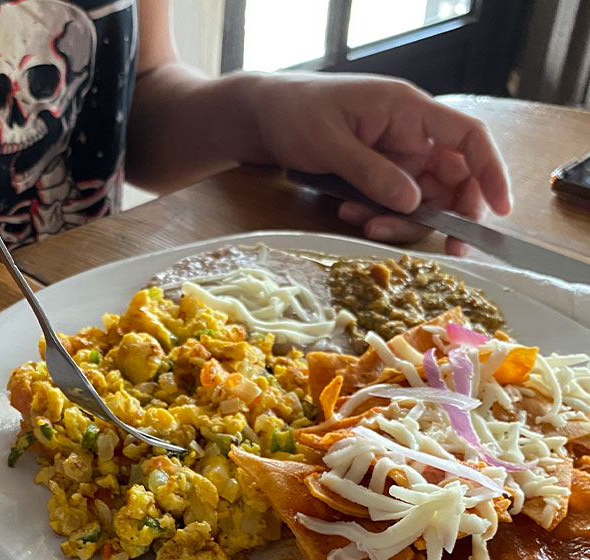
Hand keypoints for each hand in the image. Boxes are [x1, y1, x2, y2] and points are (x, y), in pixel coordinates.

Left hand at [253, 73, 511, 254]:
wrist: (261, 116)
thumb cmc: (294, 113)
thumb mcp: (331, 143)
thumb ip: (372, 173)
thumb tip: (413, 202)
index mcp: (407, 111)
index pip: (467, 138)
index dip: (490, 172)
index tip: (499, 210)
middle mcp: (409, 134)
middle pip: (451, 179)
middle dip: (446, 215)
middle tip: (441, 248)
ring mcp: (393, 157)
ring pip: (421, 200)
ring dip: (399, 220)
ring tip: (362, 221)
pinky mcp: (375, 175)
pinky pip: (391, 203)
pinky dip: (377, 215)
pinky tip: (347, 211)